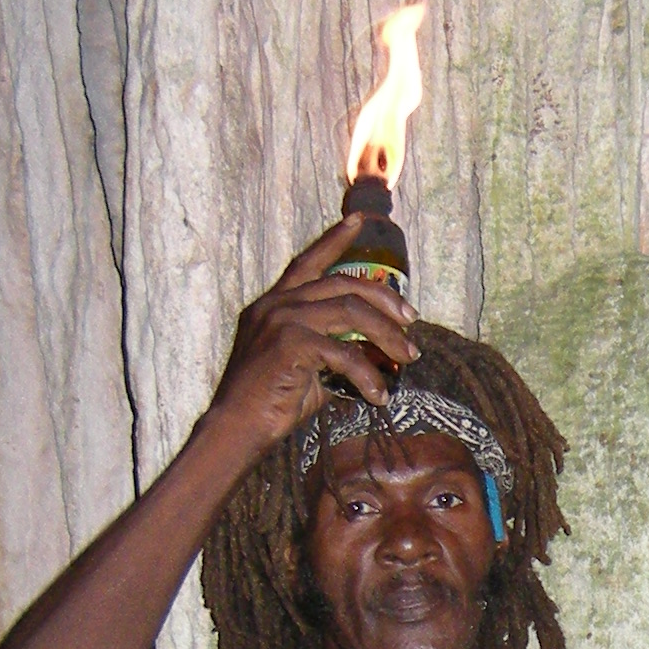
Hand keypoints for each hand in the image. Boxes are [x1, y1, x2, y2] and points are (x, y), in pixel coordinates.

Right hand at [204, 217, 419, 463]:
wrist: (237, 427)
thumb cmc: (270, 402)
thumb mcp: (306, 367)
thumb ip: (333, 350)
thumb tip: (373, 353)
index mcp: (275, 303)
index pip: (307, 262)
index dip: (334, 239)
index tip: (359, 220)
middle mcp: (277, 303)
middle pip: (344, 284)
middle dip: (385, 298)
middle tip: (411, 320)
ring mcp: (282, 319)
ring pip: (351, 311)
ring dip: (387, 334)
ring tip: (407, 356)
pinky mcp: (290, 343)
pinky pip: (344, 353)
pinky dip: (368, 375)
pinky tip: (378, 395)